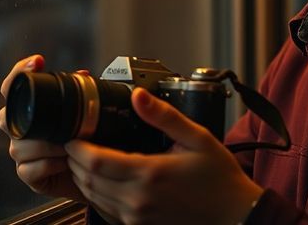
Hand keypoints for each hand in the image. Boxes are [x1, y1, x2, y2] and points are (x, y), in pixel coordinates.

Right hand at [0, 55, 84, 200]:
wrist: (89, 173)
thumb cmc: (81, 141)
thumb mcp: (81, 116)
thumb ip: (78, 96)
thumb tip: (83, 74)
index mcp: (30, 111)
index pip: (12, 88)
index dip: (19, 72)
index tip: (37, 61)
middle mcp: (20, 131)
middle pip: (4, 118)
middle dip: (25, 115)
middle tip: (53, 118)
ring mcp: (21, 154)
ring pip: (20, 146)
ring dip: (48, 145)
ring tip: (71, 144)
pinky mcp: (27, 175)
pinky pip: (30, 168)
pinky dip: (49, 164)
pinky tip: (65, 161)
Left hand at [66, 87, 263, 224]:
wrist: (234, 216)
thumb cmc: (219, 177)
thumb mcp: (197, 138)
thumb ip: (164, 116)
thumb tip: (138, 95)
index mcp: (149, 173)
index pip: (97, 161)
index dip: (78, 148)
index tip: (73, 135)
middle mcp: (138, 199)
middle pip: (89, 180)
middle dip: (76, 161)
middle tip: (74, 143)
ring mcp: (136, 217)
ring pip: (93, 197)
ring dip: (83, 178)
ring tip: (83, 158)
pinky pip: (105, 211)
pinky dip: (96, 194)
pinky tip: (102, 180)